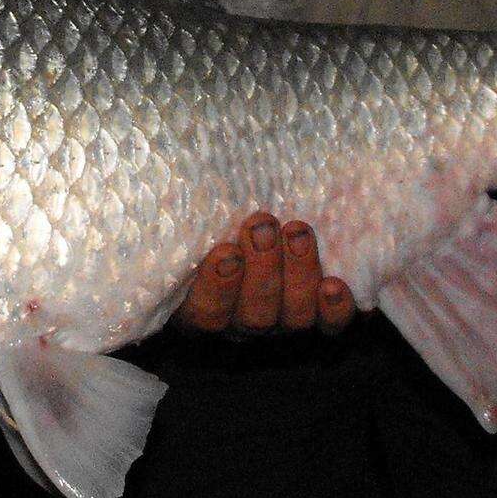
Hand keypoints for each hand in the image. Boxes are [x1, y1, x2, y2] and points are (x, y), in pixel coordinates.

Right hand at [174, 212, 353, 335]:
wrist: (265, 221)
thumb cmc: (219, 216)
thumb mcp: (196, 217)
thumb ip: (187, 213)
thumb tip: (162, 172)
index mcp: (201, 307)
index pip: (205, 313)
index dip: (217, 287)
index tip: (226, 250)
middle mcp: (243, 322)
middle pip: (253, 316)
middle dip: (262, 270)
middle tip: (263, 226)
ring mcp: (283, 322)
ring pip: (293, 318)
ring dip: (298, 274)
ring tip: (297, 232)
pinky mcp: (320, 317)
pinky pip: (330, 325)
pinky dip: (334, 309)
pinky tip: (333, 284)